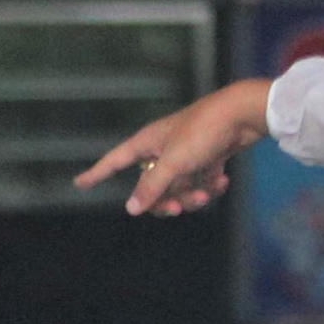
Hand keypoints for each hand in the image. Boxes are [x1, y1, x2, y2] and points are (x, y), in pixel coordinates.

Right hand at [78, 77, 273, 217]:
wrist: (244, 114)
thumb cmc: (204, 131)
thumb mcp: (175, 162)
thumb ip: (151, 186)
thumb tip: (131, 209)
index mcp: (147, 143)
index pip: (114, 161)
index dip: (96, 173)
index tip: (79, 184)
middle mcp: (163, 149)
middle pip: (152, 186)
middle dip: (166, 200)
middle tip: (179, 207)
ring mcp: (185, 155)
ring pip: (178, 188)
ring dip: (193, 195)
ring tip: (208, 191)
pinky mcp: (206, 158)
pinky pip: (199, 182)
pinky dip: (210, 185)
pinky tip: (222, 181)